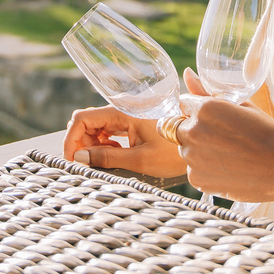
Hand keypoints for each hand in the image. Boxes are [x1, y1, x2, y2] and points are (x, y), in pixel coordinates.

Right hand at [62, 104, 189, 180]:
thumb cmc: (174, 151)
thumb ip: (106, 157)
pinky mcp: (135, 122)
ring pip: (98, 127)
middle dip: (82, 144)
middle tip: (90, 165)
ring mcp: (128, 114)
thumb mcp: (139, 159)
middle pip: (88, 122)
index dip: (71, 139)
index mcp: (122, 112)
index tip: (71, 161)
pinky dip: (106, 144)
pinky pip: (111, 130)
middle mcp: (123, 108)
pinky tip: (117, 157)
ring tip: (106, 162)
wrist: (202, 144)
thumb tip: (79, 157)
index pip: (82, 118)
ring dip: (94, 145)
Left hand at [175, 69, 273, 202]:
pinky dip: (205, 168)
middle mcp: (193, 133)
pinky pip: (193, 169)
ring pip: (186, 149)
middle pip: (179, 127)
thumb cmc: (267, 133)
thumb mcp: (240, 105)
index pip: (183, 103)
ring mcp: (193, 159)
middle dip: (195, 129)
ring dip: (198, 149)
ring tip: (229, 154)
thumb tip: (186, 73)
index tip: (216, 118)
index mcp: (204, 109)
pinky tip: (228, 168)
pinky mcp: (197, 180)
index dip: (199, 109)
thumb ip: (206, 91)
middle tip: (224, 138)